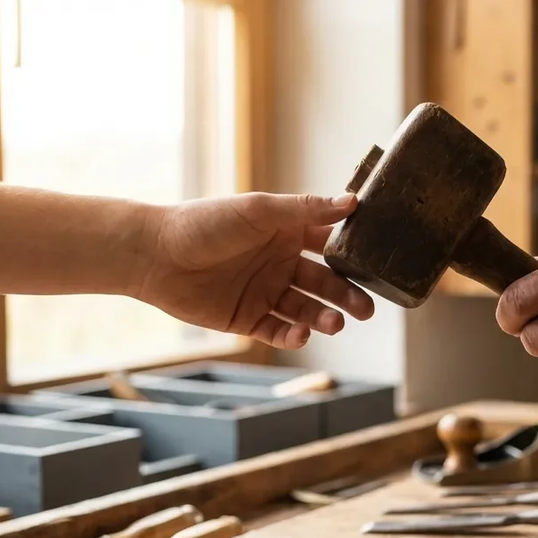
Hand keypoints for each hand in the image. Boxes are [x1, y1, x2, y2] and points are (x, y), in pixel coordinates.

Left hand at [136, 192, 373, 348]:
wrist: (155, 254)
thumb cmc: (205, 223)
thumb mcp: (259, 210)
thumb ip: (306, 210)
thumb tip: (353, 202)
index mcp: (287, 233)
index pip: (331, 244)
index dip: (355, 254)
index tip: (382, 263)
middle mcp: (281, 263)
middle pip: (325, 284)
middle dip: (348, 296)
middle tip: (367, 310)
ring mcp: (265, 293)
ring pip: (306, 310)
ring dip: (324, 317)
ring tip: (336, 323)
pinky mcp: (248, 319)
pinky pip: (279, 331)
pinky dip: (293, 335)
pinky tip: (301, 333)